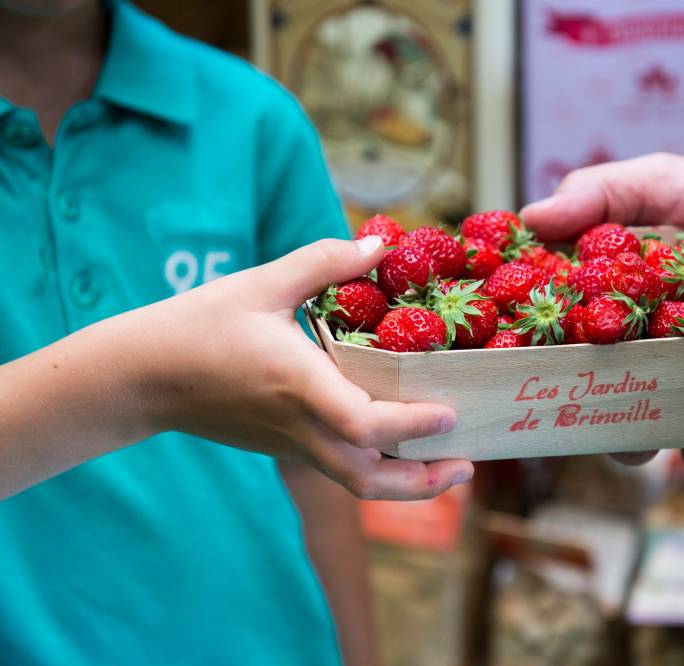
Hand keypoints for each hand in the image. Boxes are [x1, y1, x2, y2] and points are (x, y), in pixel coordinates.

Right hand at [140, 236, 473, 499]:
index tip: (449, 415)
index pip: (361, 424)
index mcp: (298, 384)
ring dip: (406, 487)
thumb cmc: (200, 324)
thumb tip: (381, 244)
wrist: (143, 376)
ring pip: (356, 485)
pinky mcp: (284, 447)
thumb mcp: (263, 282)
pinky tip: (403, 448)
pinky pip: (340, 470)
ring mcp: (291, 444)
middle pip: (368, 479)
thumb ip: (325, 261)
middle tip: (467, 464)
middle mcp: (300, 426)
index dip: (409, 426)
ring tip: (448, 469)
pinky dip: (379, 471)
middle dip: (423, 482)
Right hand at [521, 153, 683, 465]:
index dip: (525, 349)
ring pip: (643, 435)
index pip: (552, 335)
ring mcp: (681, 383)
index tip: (503, 355)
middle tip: (570, 411)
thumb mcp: (655, 183)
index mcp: (604, 306)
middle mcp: (635, 353)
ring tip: (642, 436)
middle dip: (574, 414)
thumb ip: (597, 194)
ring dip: (635, 443)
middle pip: (587, 397)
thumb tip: (529, 217)